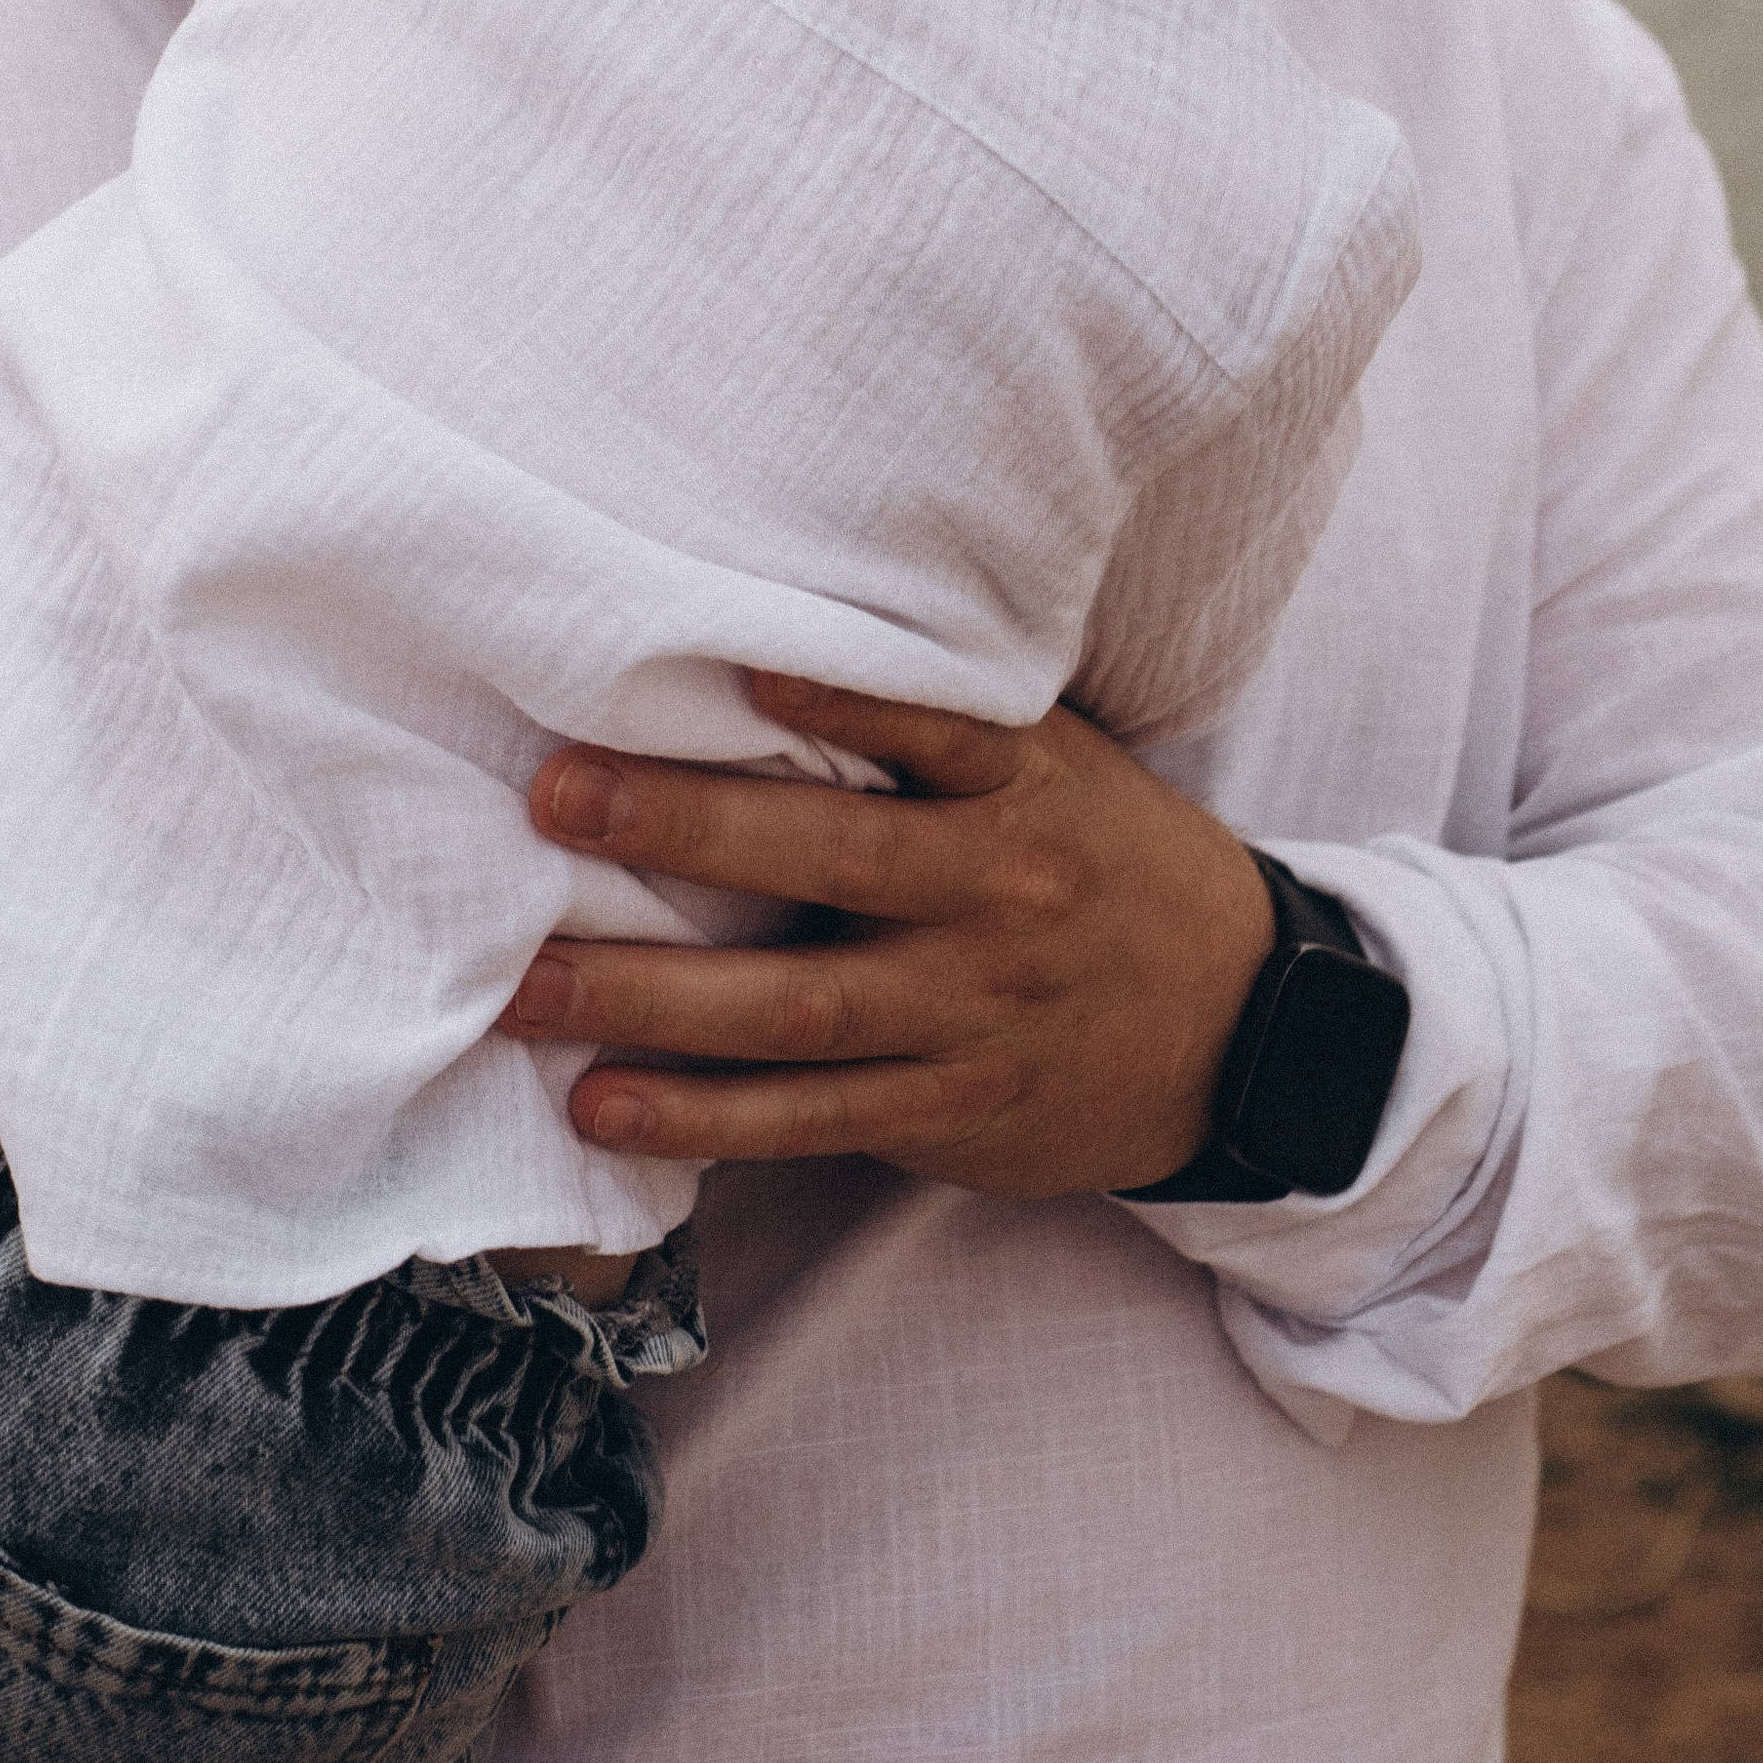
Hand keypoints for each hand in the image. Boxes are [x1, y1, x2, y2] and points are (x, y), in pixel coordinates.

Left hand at [499, 677, 1276, 1196]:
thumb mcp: (1057, 768)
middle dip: (686, 829)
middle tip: (554, 799)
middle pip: (835, 862)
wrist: (1235, 1030)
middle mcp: (999, 897)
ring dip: (650, 996)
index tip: (736, 670)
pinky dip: (700, 1116)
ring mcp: (971, 1013)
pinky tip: (604, 1104)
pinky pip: (807, 1117)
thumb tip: (768, 644)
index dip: (838, 703)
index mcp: (1023, 789)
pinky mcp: (947, 1109)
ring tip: (526, 985)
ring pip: (797, 1010)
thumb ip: (940, 725)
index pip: (931, 729)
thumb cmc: (1105, 863)